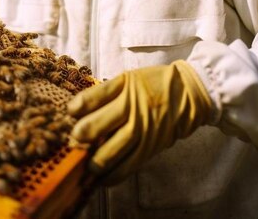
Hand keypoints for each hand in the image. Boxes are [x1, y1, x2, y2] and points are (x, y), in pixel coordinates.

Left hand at [68, 60, 212, 185]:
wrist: (187, 94)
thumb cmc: (151, 83)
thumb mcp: (127, 78)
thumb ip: (105, 92)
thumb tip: (78, 110)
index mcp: (124, 86)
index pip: (97, 95)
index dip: (79, 105)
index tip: (69, 112)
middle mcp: (133, 108)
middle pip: (103, 123)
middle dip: (84, 134)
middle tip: (73, 140)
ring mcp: (143, 129)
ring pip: (116, 148)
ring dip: (96, 159)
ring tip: (84, 165)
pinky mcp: (150, 146)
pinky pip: (130, 164)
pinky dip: (114, 174)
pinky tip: (102, 178)